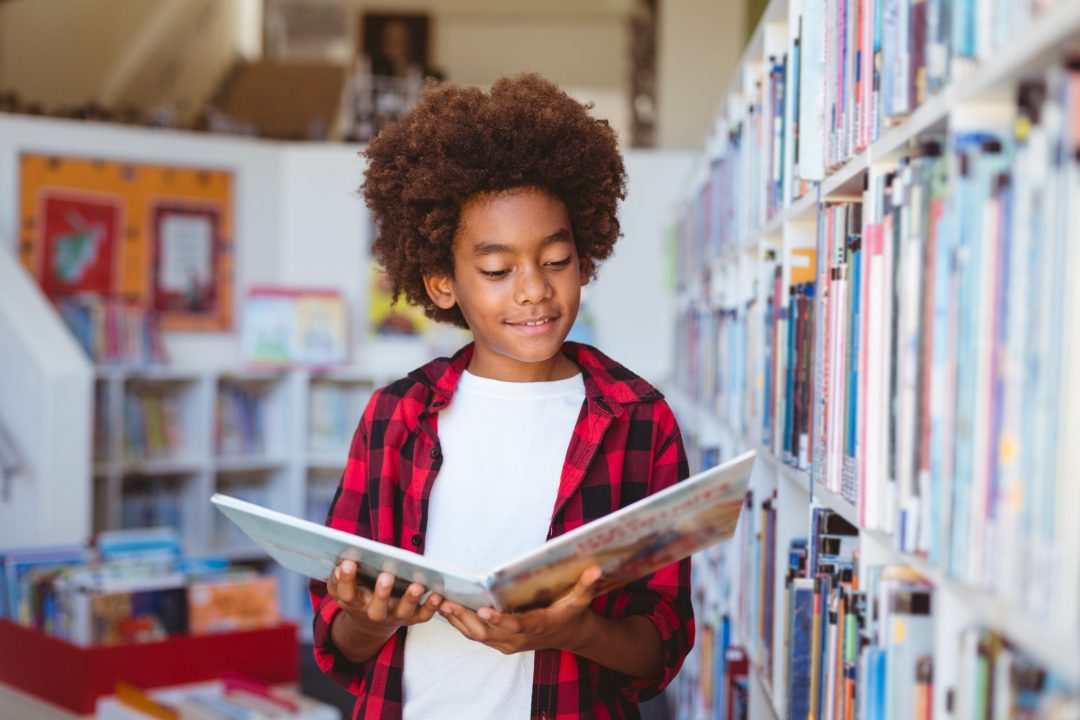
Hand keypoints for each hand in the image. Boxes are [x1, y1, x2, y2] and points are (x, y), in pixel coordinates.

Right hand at [328, 560, 443, 636]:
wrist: (370, 623)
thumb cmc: (358, 594)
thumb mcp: (343, 587)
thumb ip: (339, 577)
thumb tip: (341, 564)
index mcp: (354, 603)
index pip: (347, 593)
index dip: (346, 579)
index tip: (347, 563)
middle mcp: (374, 613)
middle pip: (377, 609)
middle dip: (381, 593)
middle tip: (386, 575)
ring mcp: (394, 616)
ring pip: (402, 612)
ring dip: (410, 600)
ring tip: (417, 586)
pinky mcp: (412, 618)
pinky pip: (423, 615)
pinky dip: (431, 606)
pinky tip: (437, 594)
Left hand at [437, 565, 602, 654]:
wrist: (571, 635)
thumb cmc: (573, 613)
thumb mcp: (582, 599)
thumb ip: (587, 585)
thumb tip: (597, 569)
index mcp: (537, 626)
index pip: (516, 625)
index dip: (499, 619)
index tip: (483, 610)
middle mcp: (519, 639)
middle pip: (487, 633)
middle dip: (466, 619)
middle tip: (448, 603)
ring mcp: (508, 643)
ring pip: (477, 636)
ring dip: (458, 621)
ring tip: (441, 604)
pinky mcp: (500, 642)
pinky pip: (476, 635)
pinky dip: (461, 624)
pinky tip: (448, 609)